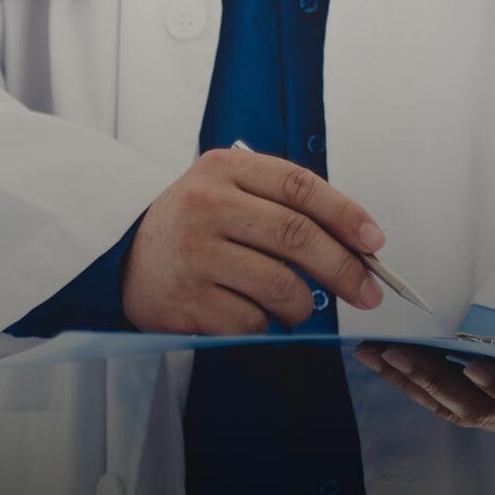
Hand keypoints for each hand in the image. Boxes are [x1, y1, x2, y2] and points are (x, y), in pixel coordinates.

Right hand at [124, 149, 387, 334]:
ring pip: (281, 287)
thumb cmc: (191, 227)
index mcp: (223, 170)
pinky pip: (252, 321)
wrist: (120, 258)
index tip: (374, 242)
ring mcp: (194, 254)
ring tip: (294, 305)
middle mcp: (206, 206)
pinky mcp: (186, 300)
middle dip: (345, 269)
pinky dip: (264, 324)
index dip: (346, 215)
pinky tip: (247, 312)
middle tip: (368, 292)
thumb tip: (358, 245)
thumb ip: (283, 205)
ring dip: (302, 304)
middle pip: (297, 237)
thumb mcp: (226, 192)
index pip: (300, 186)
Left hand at [353, 343, 494, 439]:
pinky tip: (388, 364)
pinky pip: (447, 406)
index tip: (475, 367)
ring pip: (455, 410)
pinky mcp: (490, 417)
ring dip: (411, 383)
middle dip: (433, 380)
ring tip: (376, 355)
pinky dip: (416, 385)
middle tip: (396, 353)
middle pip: (481, 409)